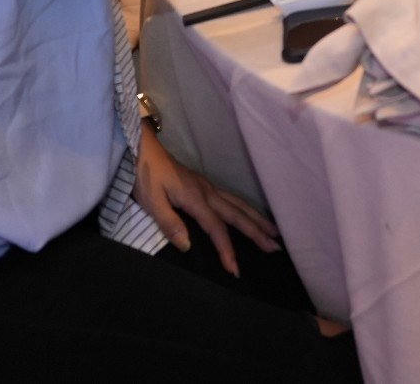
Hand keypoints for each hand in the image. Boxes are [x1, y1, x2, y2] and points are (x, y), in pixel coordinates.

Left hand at [134, 131, 276, 277]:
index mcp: (196, 199)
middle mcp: (208, 192)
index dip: (226, 249)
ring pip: (239, 204)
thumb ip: (170, 223)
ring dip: (257, 218)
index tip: (235, 269)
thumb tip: (188, 246)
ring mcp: (208, 187)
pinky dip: (247, 209)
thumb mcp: (151, 201)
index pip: (216, 228)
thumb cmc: (146, 176)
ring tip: (274, 231)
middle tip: (275, 247)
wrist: (144, 149)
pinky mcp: (205, 185)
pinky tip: (250, 214)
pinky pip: (233, 199)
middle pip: (237, 215)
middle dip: (257, 232)